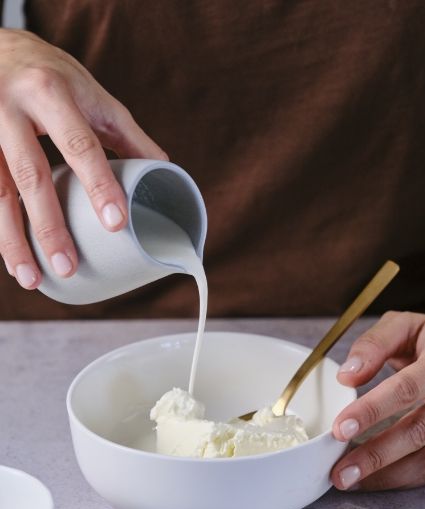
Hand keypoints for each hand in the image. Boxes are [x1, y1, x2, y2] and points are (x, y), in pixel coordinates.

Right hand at [0, 29, 166, 288]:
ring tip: (31, 279)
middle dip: (49, 226)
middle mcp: (8, 107)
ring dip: (11, 240)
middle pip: (30, 175)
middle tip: (69, 266)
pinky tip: (10, 259)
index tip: (116, 223)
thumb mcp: (95, 96)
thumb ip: (130, 137)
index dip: (99, 184)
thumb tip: (170, 175)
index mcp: (52, 93)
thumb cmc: (54, 77)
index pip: (80, 145)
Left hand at [331, 312, 424, 490]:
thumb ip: (374, 344)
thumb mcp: (404, 326)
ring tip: (350, 481)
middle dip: (376, 454)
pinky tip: (374, 479)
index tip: (340, 429)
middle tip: (339, 470)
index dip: (372, 411)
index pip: (408, 389)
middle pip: (420, 431)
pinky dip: (403, 480)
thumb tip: (347, 376)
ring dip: (388, 476)